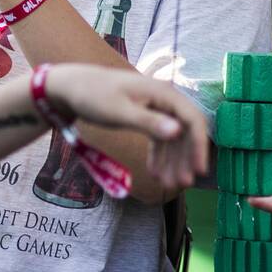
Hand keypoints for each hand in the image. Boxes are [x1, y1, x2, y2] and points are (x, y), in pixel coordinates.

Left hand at [44, 64, 209, 191]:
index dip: (199, 146)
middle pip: (185, 131)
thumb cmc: (94, 96)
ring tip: (167, 184)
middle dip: (185, 158)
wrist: (71, 86)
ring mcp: (156, 107)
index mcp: (164, 94)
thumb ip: (149, 122)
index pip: (193, 120)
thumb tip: (178, 131)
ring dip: (173, 161)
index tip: (198, 170)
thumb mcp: (120, 112)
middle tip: (182, 184)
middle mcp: (165, 99)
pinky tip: (155, 172)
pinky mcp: (146, 115)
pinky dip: (159, 155)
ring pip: (173, 137)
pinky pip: (159, 138)